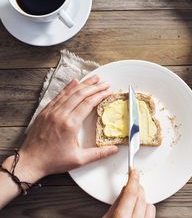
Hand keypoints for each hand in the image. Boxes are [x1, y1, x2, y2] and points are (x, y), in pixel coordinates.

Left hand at [2, 75, 117, 183]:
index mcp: (70, 124)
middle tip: (105, 82)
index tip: (108, 91)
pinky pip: (59, 95)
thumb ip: (99, 153)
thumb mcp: (79, 160)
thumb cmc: (53, 161)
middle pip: (80, 94)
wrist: (30, 162)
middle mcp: (60, 114)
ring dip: (83, 83)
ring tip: (94, 78)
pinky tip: (74, 81)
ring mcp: (51, 111)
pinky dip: (68, 87)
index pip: (88, 103)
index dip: (100, 95)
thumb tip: (114, 149)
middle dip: (95, 86)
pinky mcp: (45, 112)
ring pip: (70, 92)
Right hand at [103, 170, 155, 217]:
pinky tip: (139, 210)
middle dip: (136, 188)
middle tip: (132, 184)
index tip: (134, 172)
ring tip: (134, 201)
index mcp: (122, 217)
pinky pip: (151, 214)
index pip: (131, 193)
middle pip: (141, 197)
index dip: (133, 179)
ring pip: (149, 205)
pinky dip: (146, 209)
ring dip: (142, 200)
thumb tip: (124, 190)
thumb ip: (116, 204)